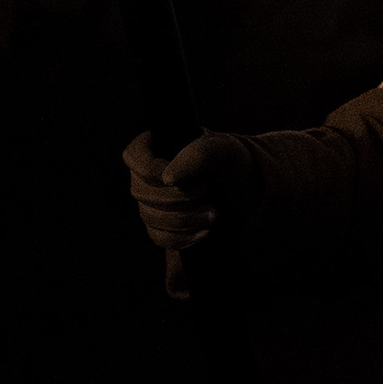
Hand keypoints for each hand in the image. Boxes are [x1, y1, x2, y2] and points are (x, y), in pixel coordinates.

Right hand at [122, 128, 255, 251]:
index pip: (134, 157)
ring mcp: (152, 202)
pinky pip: (160, 237)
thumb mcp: (222, 150)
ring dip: (183, 220)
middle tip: (207, 193)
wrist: (247, 189)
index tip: (179, 177)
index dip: (152, 171)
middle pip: (142, 192)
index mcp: (157, 146)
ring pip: (150, 217)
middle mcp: (148, 174)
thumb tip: (167, 178)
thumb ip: (197, 155)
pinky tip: (205, 232)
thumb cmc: (232, 162)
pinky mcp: (161, 226)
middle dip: (177, 198)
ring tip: (213, 214)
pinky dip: (183, 237)